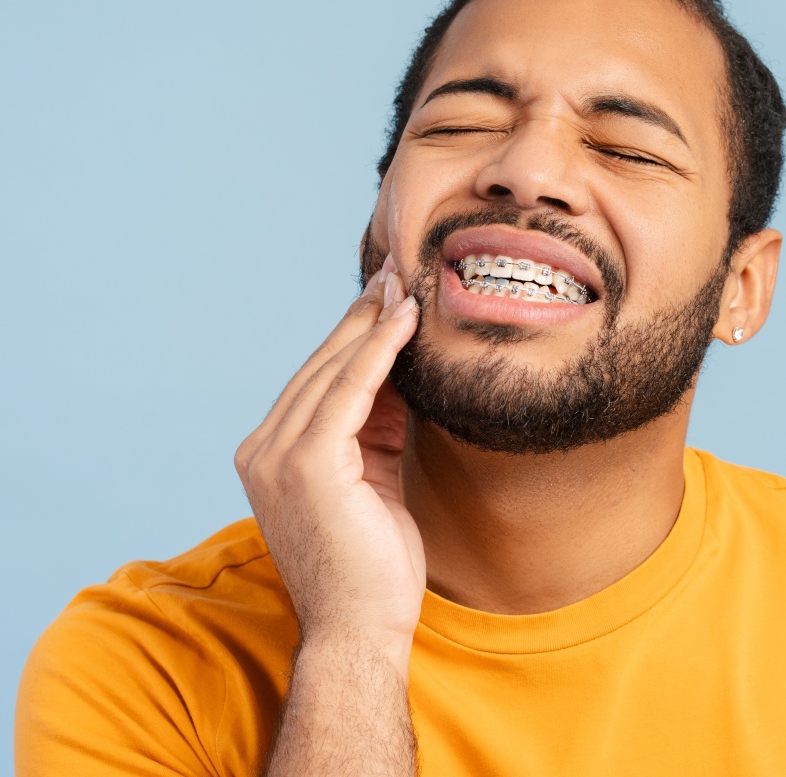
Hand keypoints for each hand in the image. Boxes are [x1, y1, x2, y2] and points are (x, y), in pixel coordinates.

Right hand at [235, 256, 423, 672]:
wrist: (360, 632)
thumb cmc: (371, 564)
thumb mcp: (372, 476)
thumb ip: (374, 424)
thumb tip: (399, 371)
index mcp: (272, 453)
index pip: (317, 381)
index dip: (353, 335)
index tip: (384, 296)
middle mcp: (263, 448)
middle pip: (321, 365)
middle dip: (362, 315)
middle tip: (395, 271)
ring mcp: (278, 455)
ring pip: (334, 369)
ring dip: (373, 321)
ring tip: (404, 282)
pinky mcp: (306, 463)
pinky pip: (351, 389)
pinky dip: (380, 349)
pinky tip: (404, 318)